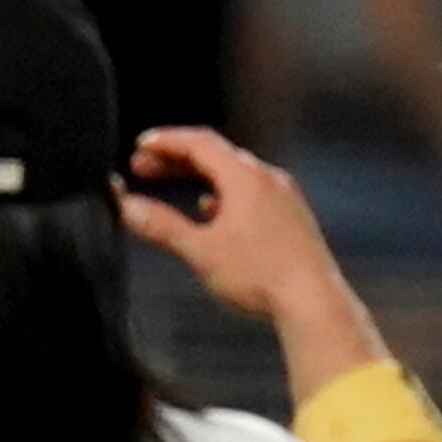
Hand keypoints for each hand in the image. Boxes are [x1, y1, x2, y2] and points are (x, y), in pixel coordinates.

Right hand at [121, 127, 348, 321]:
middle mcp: (268, 179)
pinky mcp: (290, 216)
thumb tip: (129, 207)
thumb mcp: (200, 251)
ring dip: (200, 175)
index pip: (200, 143)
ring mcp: (283, 196)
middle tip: (145, 167)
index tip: (141, 146)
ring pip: (235, 173)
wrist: (312, 299)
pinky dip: (224, 193)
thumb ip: (162, 227)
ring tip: (173, 185)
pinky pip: (252, 192)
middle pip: (217, 156)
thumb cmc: (260, 275)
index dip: (167, 141)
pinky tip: (213, 211)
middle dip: (177, 160)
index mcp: (246, 179)